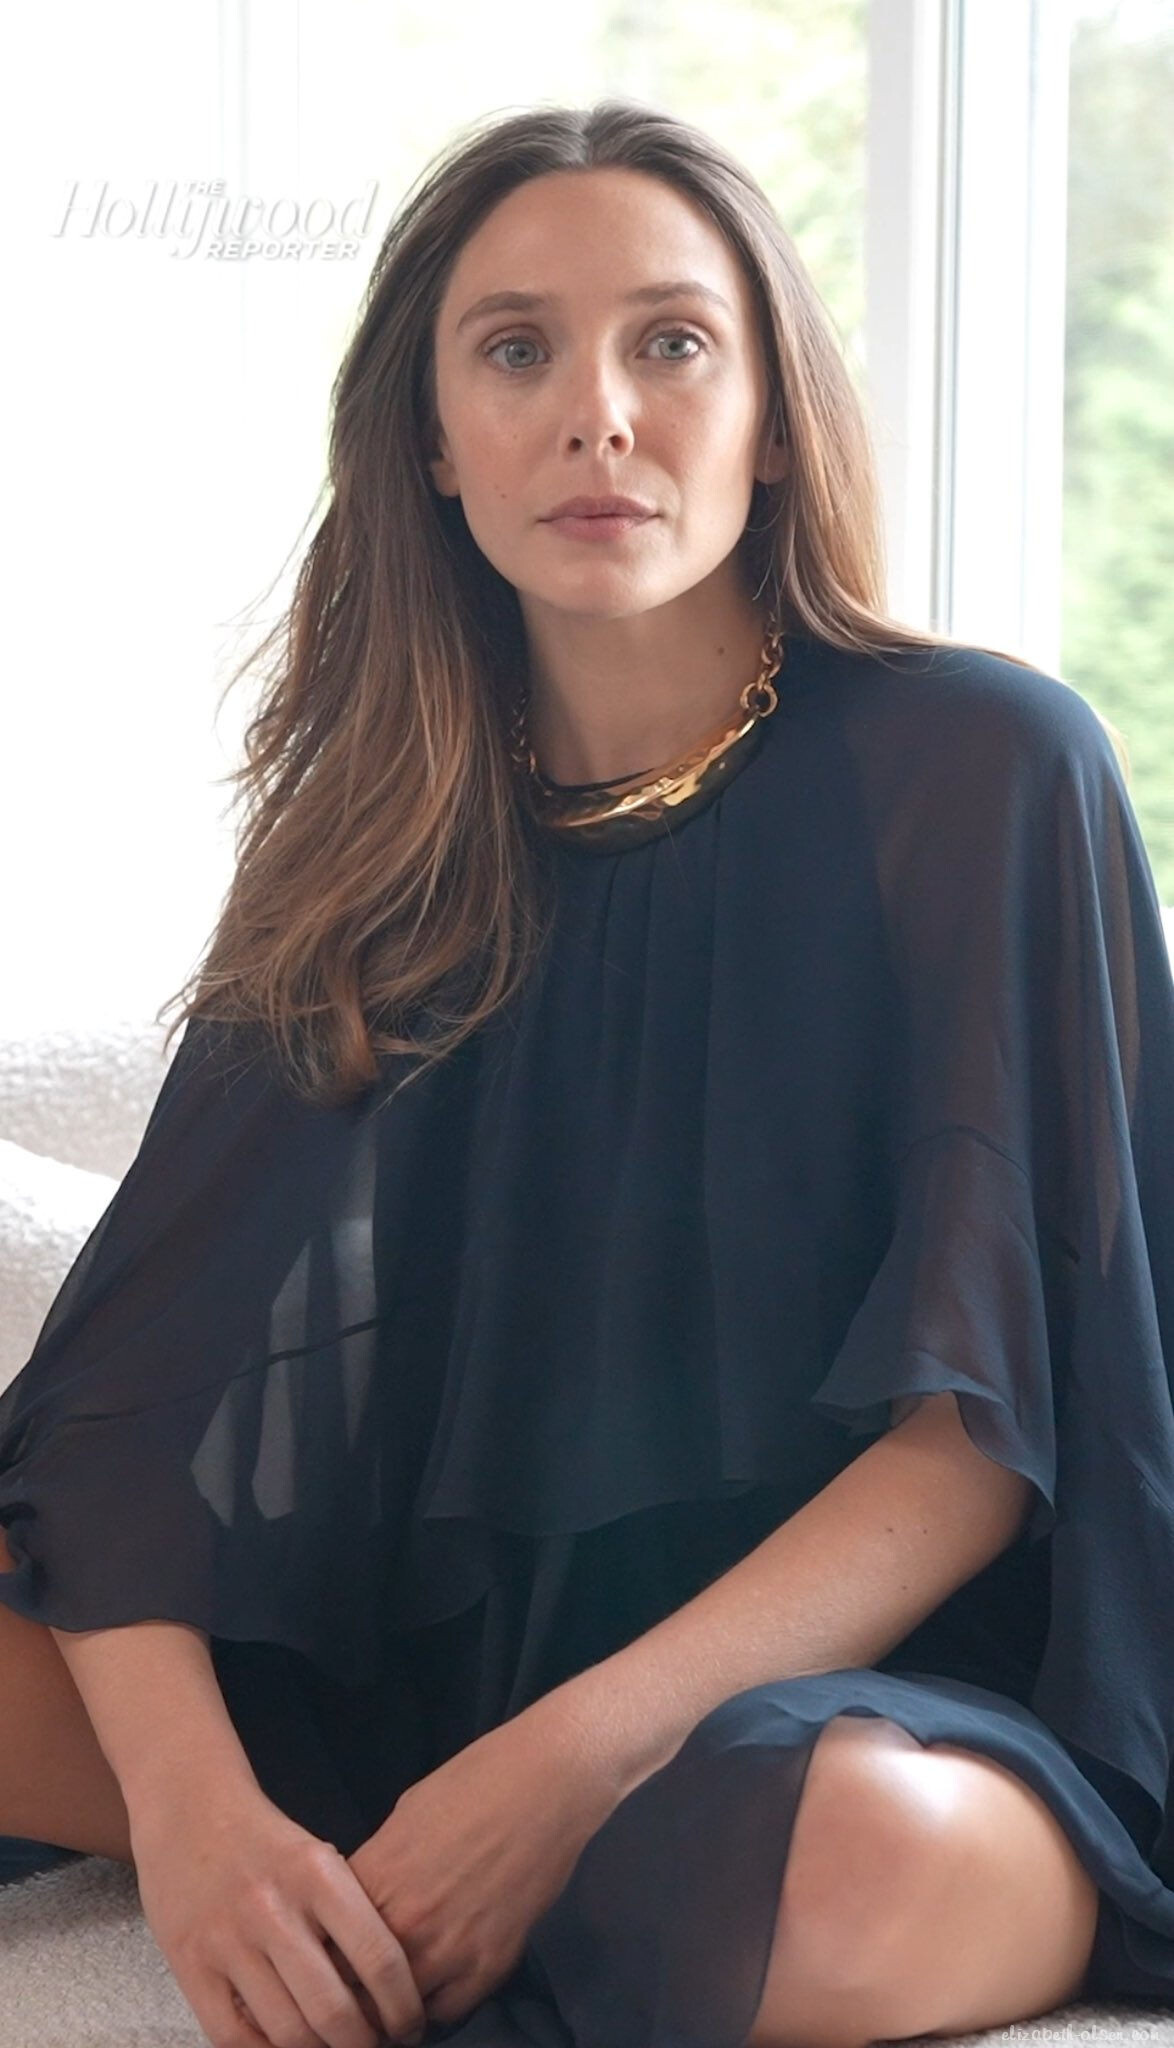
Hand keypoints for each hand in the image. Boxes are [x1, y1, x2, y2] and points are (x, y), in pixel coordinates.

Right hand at [130, 1781, 427, 2047]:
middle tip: (375, 2047)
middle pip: (334, 2009)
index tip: (410, 2026)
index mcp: (317, 1874)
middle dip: (363, 2044)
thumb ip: (347, 1912)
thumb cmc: (262, 1838)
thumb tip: (386, 1987)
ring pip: (287, 2032)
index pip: (379, 1956)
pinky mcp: (190, 1965)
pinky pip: (233, 2037)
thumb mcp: (316, 1857)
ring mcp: (228, 1940)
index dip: (402, 2006)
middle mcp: (274, 1908)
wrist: (188, 1807)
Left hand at [341, 1699, 620, 2032]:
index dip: (321, 1958)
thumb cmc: (474, 1781)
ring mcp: (449, 1947)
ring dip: (391, 2011)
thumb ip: (378, 1865)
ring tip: (392, 2004)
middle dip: (350, 1992)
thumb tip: (362, 1897)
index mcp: (374, 1877)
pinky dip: (437, 2007)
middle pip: (351, 1988)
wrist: (546, 1782)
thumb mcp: (405, 1815)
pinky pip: (447, 2011)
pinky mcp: (491, 1963)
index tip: (326, 1964)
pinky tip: (435, 1992)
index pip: (322, 1945)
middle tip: (355, 1994)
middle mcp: (403, 1921)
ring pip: (397, 2012)